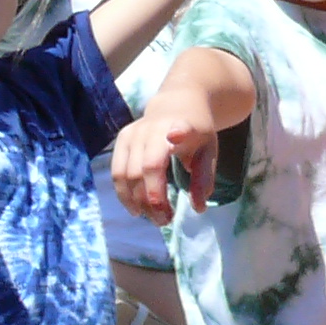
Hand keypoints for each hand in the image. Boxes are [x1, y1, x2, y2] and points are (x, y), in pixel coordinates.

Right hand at [112, 105, 214, 221]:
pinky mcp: (121, 140)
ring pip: (125, 174)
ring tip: (153, 218)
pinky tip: (136, 208)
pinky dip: (124, 194)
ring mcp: (132, 134)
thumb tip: (198, 208)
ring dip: (136, 201)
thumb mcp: (208, 151)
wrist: (178, 103)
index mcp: (179, 126)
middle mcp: (151, 128)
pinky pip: (117, 172)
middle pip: (144, 170)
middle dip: (152, 200)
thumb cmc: (197, 131)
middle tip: (165, 221)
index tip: (175, 135)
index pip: (176, 131)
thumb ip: (204, 178)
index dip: (176, 134)